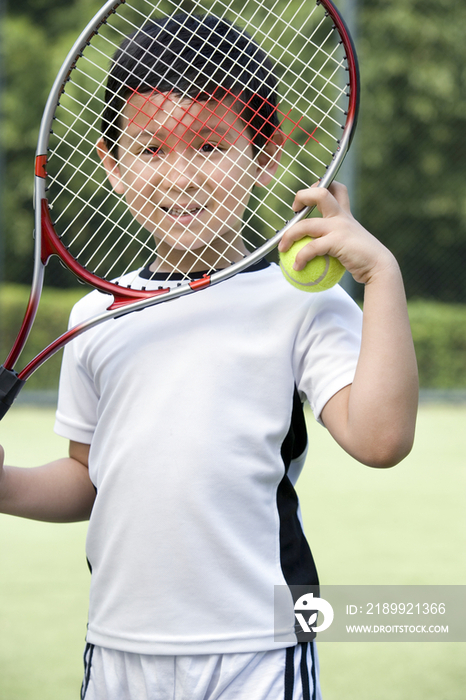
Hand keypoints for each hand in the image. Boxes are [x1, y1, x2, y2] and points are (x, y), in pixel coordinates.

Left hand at [278, 182, 396, 285]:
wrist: (378, 268)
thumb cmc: (362, 260)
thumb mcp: (349, 244)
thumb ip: (334, 241)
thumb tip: (313, 250)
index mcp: (344, 214)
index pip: (335, 188)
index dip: (319, 185)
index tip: (306, 198)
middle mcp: (341, 216)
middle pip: (321, 192)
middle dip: (302, 196)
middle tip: (293, 210)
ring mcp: (339, 227)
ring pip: (306, 223)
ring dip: (289, 236)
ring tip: (282, 249)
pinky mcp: (337, 240)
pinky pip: (311, 248)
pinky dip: (300, 258)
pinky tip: (297, 267)